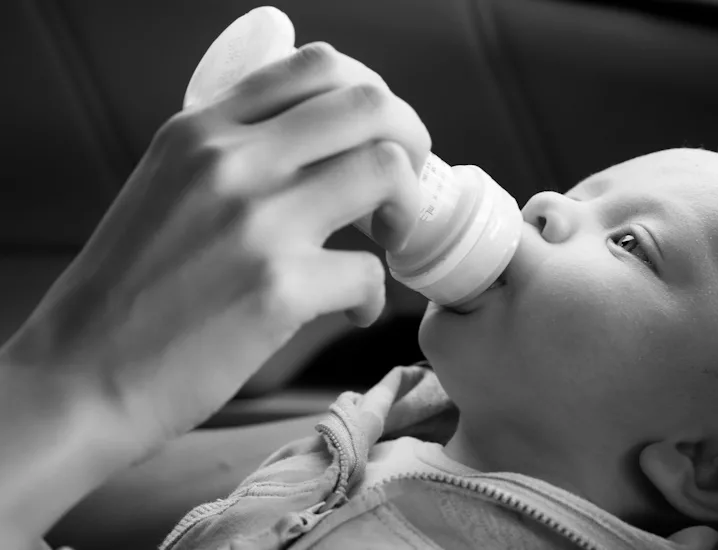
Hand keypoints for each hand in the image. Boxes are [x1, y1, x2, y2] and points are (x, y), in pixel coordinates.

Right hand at [5, 42, 429, 459]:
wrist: (80, 376)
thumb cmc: (128, 291)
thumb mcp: (166, 188)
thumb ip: (231, 157)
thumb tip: (318, 153)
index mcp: (201, 130)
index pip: (315, 68)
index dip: (371, 98)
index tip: (378, 138)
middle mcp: (231, 161)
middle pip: (368, 105)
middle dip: (409, 141)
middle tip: (401, 187)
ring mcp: (256, 221)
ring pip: (385, 170)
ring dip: (405, 209)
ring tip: (384, 244)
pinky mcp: (278, 288)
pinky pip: (370, 273)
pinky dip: (372, 296)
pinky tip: (350, 311)